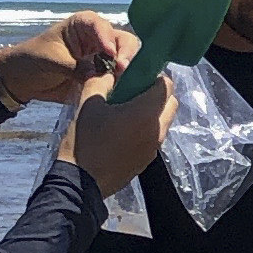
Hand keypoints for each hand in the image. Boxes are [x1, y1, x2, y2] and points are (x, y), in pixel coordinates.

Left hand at [0, 13, 139, 105]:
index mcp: (83, 25)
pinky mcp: (104, 78)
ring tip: (125, 85)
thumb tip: (100, 78)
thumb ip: (77, 68)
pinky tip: (124, 94)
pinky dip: (125, 87)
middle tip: (123, 72)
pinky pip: (120, 81)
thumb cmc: (32, 59)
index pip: (102, 27)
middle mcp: (98, 39)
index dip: (109, 40)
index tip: (111, 55)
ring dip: (129, 74)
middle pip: (124, 43)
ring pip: (127, 62)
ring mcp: (103, 59)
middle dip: (127, 56)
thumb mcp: (52, 61)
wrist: (21, 80)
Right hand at [59, 71, 176, 195]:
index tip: (137, 76)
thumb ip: (101, 80)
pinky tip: (123, 130)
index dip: (154, 76)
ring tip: (126, 110)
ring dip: (152, 111)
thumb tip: (109, 71)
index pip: (166, 85)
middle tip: (133, 91)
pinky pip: (154, 137)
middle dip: (157, 93)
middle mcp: (157, 130)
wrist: (81, 181)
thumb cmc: (85, 140)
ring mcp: (154, 147)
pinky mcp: (147, 160)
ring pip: (164, 121)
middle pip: (171, 103)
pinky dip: (146, 128)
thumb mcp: (88, 102)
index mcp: (146, 113)